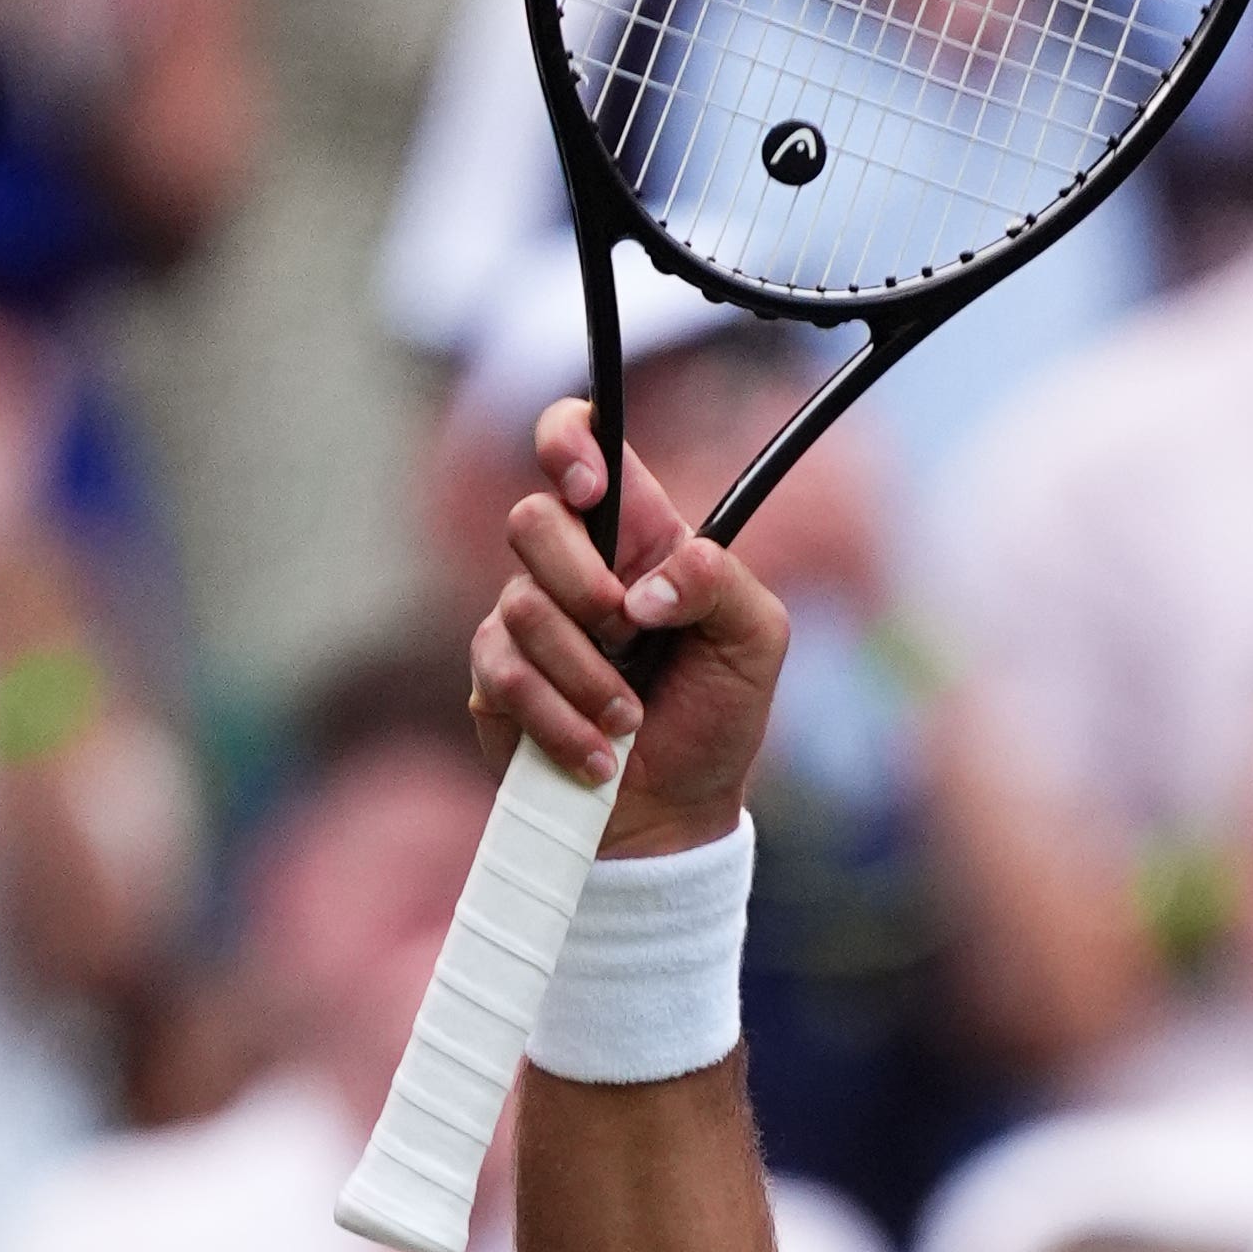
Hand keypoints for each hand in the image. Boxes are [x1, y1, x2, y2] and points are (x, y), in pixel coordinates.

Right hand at [470, 399, 788, 858]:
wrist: (675, 812)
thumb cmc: (717, 716)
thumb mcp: (757, 642)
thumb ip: (721, 582)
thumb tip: (645, 587)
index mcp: (640, 536)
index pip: (583, 440)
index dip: (568, 439)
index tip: (587, 488)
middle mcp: (575, 564)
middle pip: (532, 520)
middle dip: (583, 585)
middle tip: (631, 635)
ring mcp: (528, 617)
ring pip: (522, 606)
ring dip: (588, 676)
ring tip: (630, 720)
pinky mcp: (496, 676)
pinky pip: (506, 675)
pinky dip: (562, 720)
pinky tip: (600, 751)